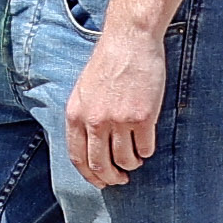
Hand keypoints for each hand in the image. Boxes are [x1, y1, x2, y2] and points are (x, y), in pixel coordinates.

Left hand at [63, 11, 169, 186]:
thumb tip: (90, 147)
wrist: (129, 41)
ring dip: (131, 165)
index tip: (100, 182)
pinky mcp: (143, 117)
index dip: (89, 175)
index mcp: (76, 115)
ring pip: (125, 160)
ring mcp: (119, 120)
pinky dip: (146, 152)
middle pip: (100, 164)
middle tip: (120, 179)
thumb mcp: (83, 91)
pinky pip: (145, 148)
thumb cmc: (108, 63)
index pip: (78, 157)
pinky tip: (147, 146)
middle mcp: (94, 121)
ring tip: (135, 160)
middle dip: (111, 178)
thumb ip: (84, 117)